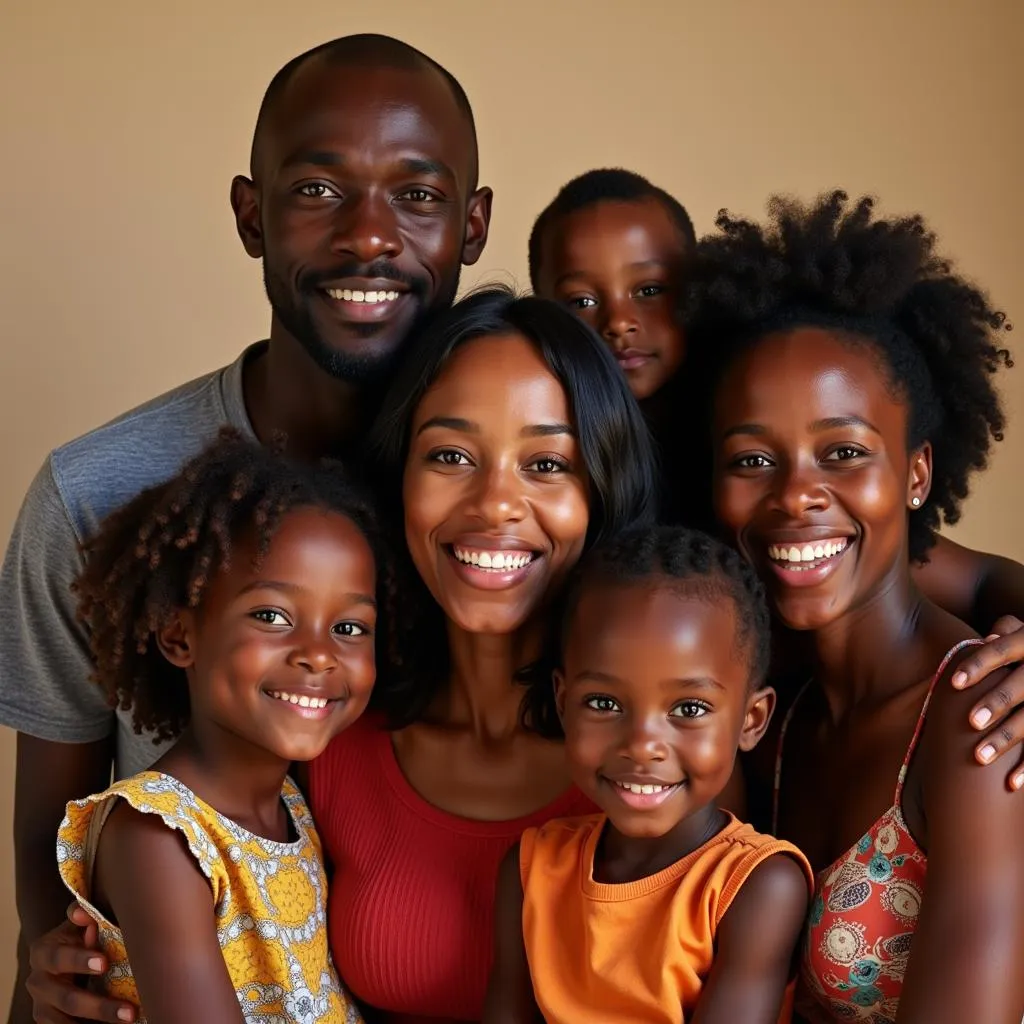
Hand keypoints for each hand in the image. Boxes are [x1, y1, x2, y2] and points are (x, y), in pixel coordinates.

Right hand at [26, 903, 136, 1022]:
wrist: (64, 958)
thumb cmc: (81, 937)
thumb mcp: (80, 924)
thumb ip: (84, 917)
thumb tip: (83, 913)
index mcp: (43, 952)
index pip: (59, 958)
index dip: (79, 960)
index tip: (104, 963)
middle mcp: (38, 982)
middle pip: (67, 998)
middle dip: (99, 1006)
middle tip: (129, 1011)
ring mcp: (42, 1006)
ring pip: (64, 1021)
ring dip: (97, 1022)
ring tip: (127, 1020)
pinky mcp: (47, 1021)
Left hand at [951, 615, 1023, 789]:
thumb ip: (1008, 635)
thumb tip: (985, 639)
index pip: (1002, 651)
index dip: (979, 665)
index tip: (953, 682)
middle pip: (1018, 687)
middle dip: (995, 704)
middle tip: (970, 722)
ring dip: (1005, 739)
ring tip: (979, 757)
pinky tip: (1011, 783)